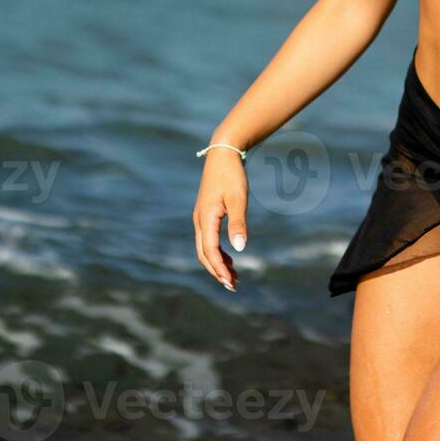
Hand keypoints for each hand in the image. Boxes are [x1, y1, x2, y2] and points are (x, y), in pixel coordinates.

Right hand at [192, 147, 247, 291]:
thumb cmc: (232, 176)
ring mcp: (200, 218)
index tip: (230, 283)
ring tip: (234, 277)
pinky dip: (217, 252)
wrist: (223, 154)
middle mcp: (199, 220)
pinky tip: (230, 258)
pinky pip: (208, 240)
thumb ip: (238, 224)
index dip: (219, 269)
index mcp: (206, 218)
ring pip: (205, 248)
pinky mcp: (205, 215)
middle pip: (204, 254)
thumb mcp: (238, 199)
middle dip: (217, 271)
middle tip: (233, 286)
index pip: (210, 251)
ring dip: (217, 263)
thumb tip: (240, 249)